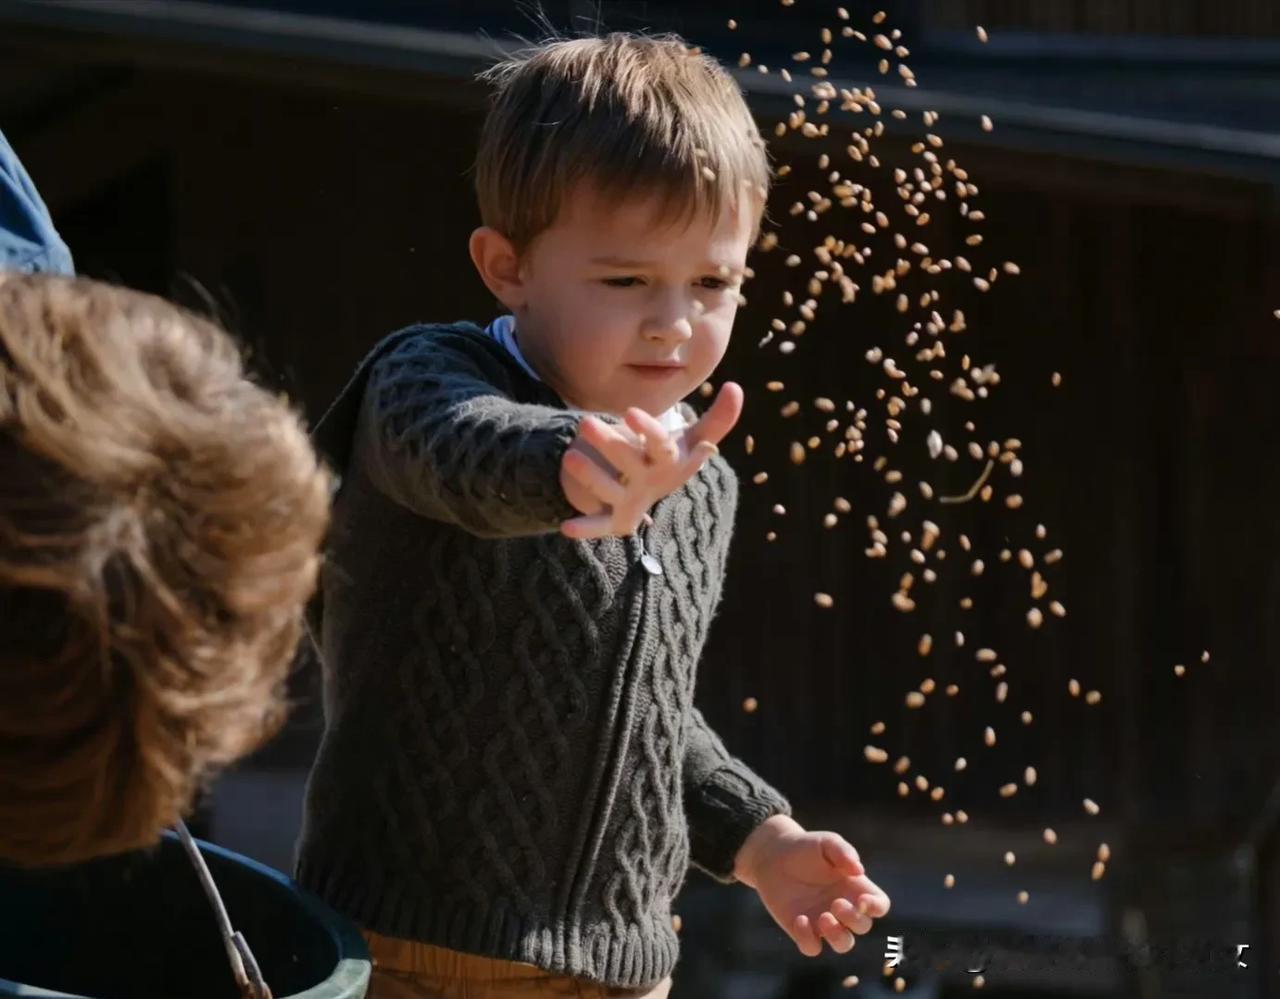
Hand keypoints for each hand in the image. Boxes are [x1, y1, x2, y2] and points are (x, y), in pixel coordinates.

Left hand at [558, 382, 742, 539]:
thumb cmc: (670, 456)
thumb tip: (736, 386)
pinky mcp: (615, 518)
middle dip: (609, 444)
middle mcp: (649, 481)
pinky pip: (600, 525)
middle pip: (629, 463)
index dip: (647, 429)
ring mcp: (630, 500)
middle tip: (584, 422)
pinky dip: (586, 529)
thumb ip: (717, 419)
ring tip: (569, 458)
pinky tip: (566, 528)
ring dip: (590, 478)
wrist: (654, 491)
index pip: (661, 445)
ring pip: (608, 490)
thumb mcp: (694, 439)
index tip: (629, 411)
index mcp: (669, 461)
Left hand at [734, 815, 890, 956]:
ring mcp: (824, 921)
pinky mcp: (802, 930)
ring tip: (823, 917)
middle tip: (836, 903)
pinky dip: (808, 940)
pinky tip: (799, 919)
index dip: (876, 907)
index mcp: (855, 887)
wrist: (773, 855)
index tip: (862, 900)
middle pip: (863, 926)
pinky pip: (812, 948)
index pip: (879, 905)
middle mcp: (843, 908)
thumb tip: (859, 871)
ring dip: (838, 936)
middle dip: (854, 919)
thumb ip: (843, 852)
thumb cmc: (805, 846)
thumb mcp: (825, 842)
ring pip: (843, 944)